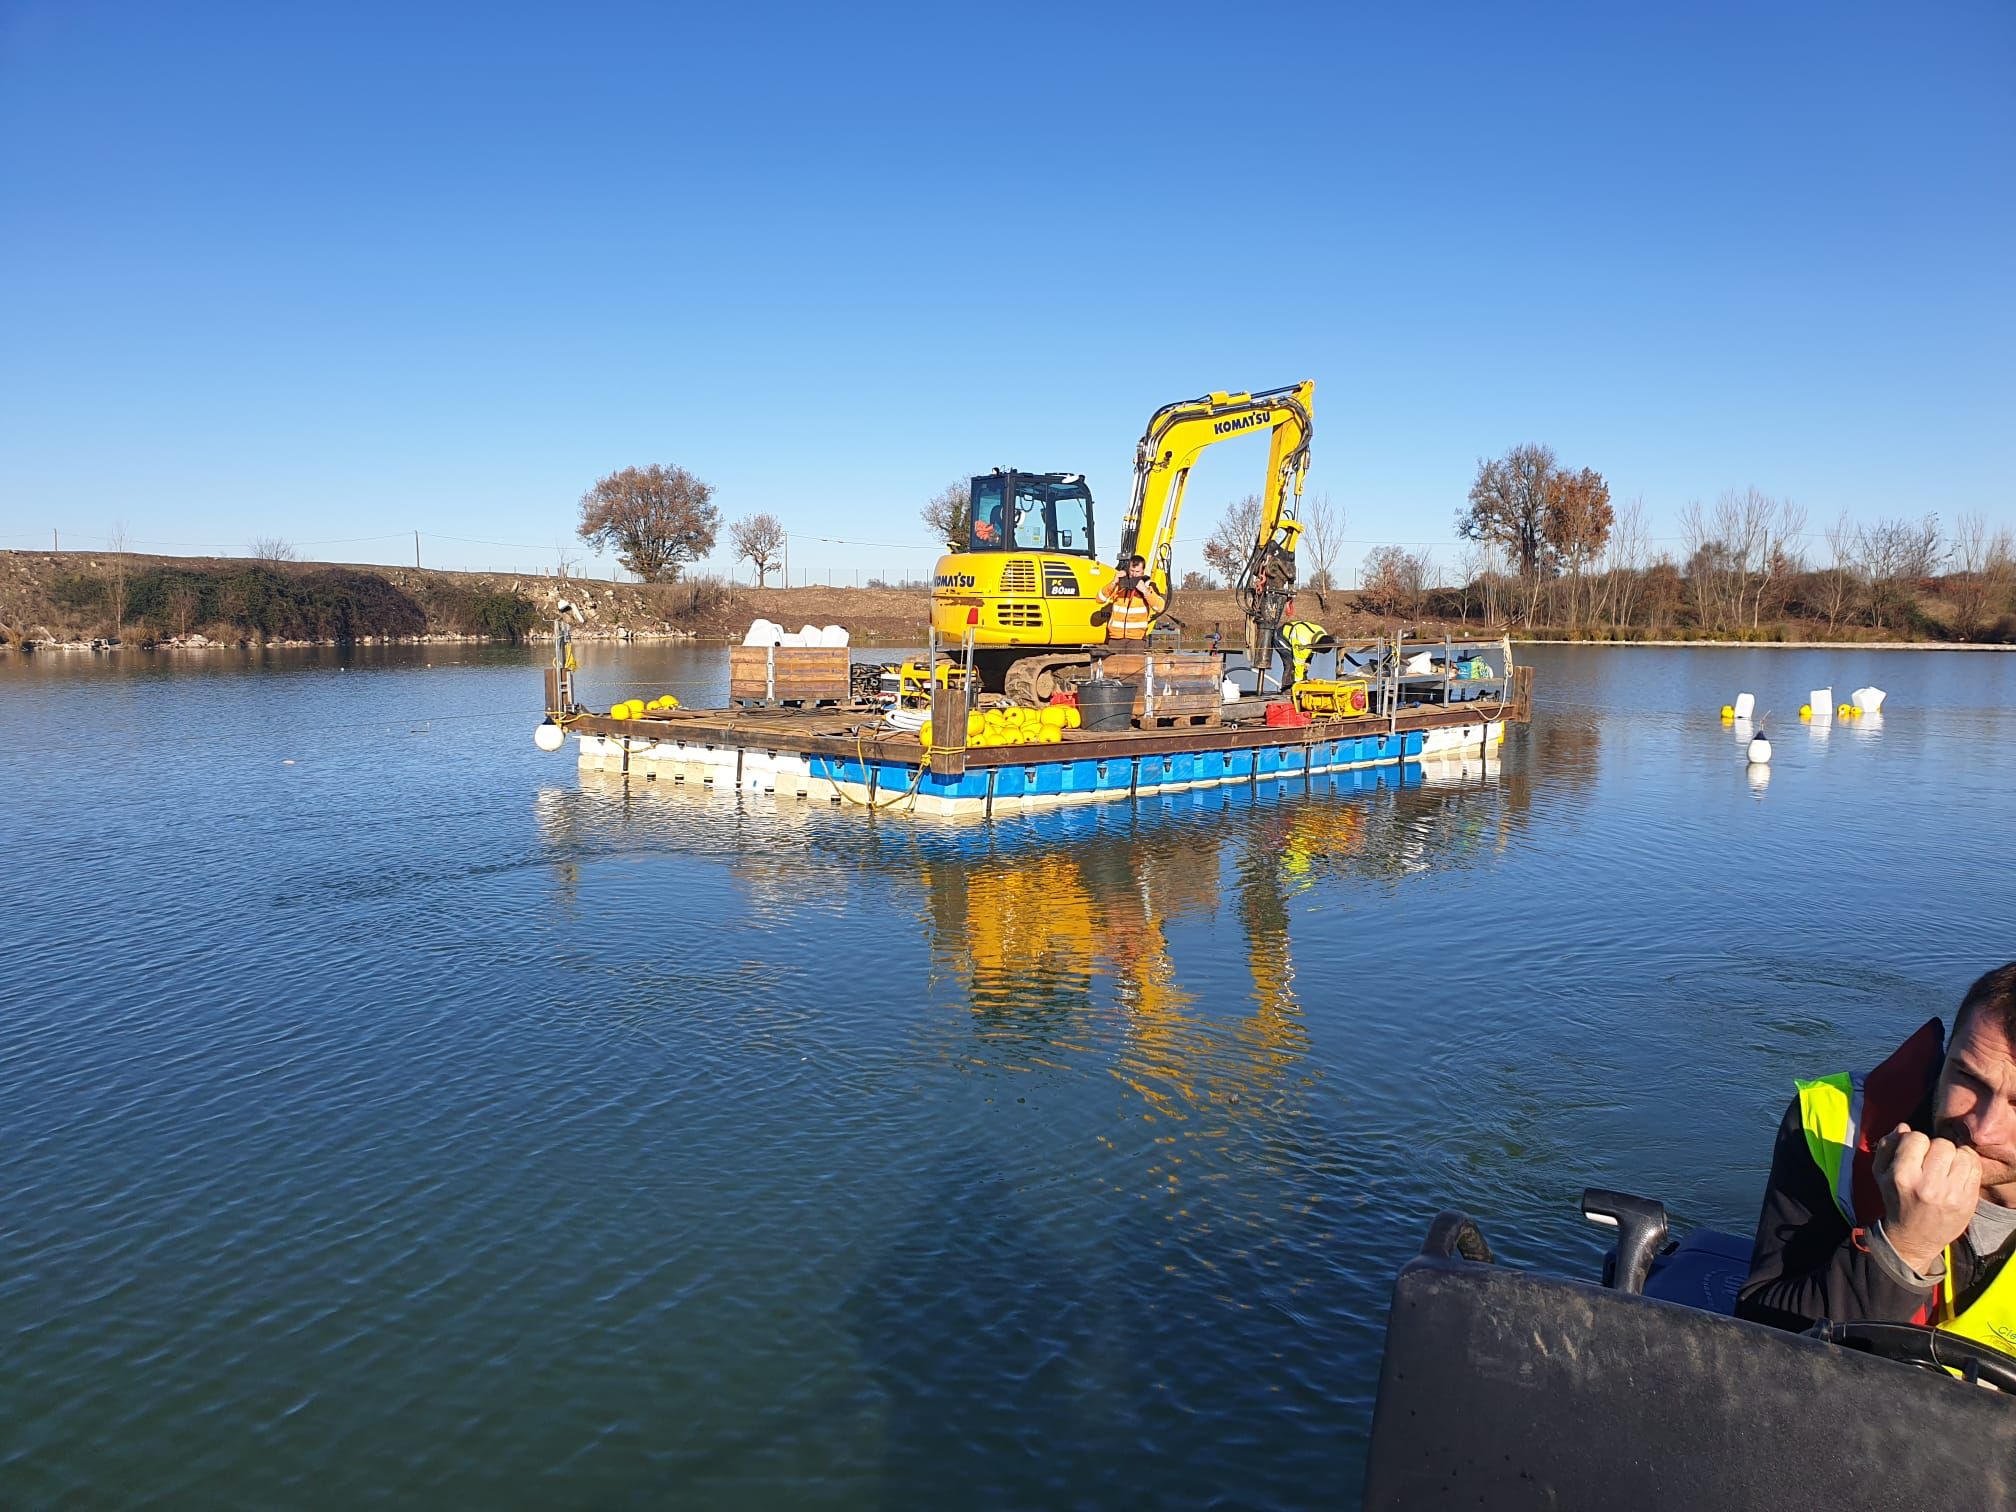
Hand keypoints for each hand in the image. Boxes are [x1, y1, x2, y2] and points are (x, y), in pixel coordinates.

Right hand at [1873, 1124, 1979, 1273]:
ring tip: (1945, 1166)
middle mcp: (1927, 1185)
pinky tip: (1957, 1172)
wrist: (1914, 1237)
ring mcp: (1951, 1194)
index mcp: (1901, 1176)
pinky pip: (1975, 1167)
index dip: (1915, 1142)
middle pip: (1942, 1144)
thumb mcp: (1880, 1174)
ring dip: (1954, 1156)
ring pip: (1962, 1153)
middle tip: (1931, 1161)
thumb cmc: (1896, 1201)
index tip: (1914, 1154)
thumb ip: (1887, 1147)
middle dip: (1936, 1148)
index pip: (1916, 1138)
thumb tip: (1903, 1127)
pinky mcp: (1968, 1200)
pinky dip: (1967, 1165)